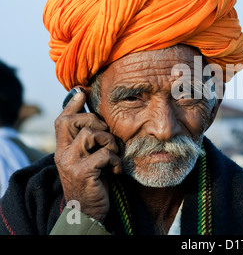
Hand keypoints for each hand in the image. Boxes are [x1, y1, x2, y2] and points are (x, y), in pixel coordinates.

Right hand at [54, 88, 121, 222]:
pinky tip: (117, 170)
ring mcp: (71, 164)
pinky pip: (104, 154)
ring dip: (109, 141)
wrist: (87, 213)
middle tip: (108, 136)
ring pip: (90, 134)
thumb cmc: (93, 183)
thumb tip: (98, 120)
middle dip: (96, 122)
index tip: (81, 92)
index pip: (63, 120)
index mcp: (63, 149)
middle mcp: (62, 154)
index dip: (72, 104)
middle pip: (73, 121)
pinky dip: (115, 160)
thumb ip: (89, 143)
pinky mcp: (82, 173)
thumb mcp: (88, 160)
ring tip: (114, 153)